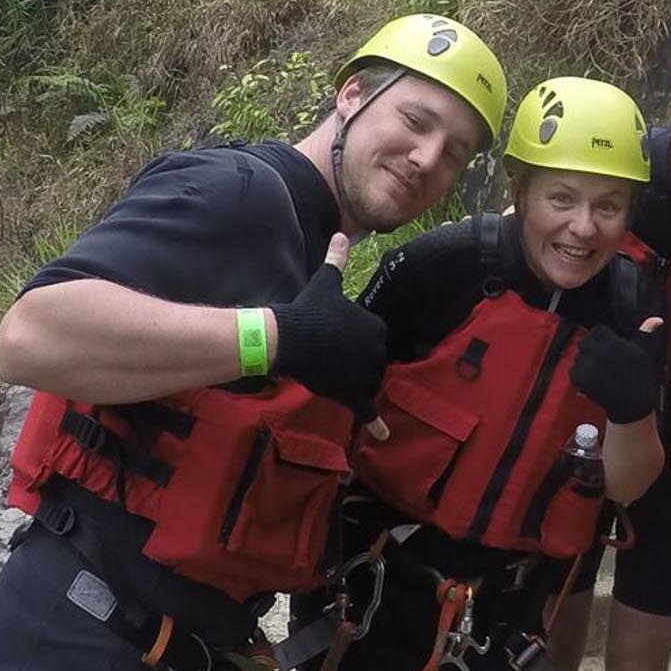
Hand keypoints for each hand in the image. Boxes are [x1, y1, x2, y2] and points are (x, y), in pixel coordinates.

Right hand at [270, 234, 389, 436]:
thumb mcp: (325, 283)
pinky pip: (368, 411)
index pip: (376, 340)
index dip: (359, 343)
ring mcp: (365, 374)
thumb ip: (337, 260)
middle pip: (374, 364)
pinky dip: (377, 424)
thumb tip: (342, 234)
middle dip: (359, 364)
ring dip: (358, 384)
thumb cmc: (307, 310)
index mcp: (376, 327)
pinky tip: (384, 435)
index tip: (340, 340)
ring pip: (369, 384)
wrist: (286, 338)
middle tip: (334, 359)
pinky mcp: (353, 394)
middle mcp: (376, 352)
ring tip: (337, 377)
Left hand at [569, 316, 663, 423]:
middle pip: (584, 342)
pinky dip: (579, 376)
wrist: (634, 404)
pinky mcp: (583, 380)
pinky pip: (573, 371)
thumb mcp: (643, 353)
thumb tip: (656, 319)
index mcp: (614, 344)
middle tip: (598, 359)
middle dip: (589, 349)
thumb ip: (644, 333)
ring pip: (578, 356)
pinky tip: (591, 380)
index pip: (596, 330)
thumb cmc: (640, 378)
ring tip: (596, 371)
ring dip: (584, 362)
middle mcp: (601, 353)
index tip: (605, 346)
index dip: (599, 338)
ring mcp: (590, 366)